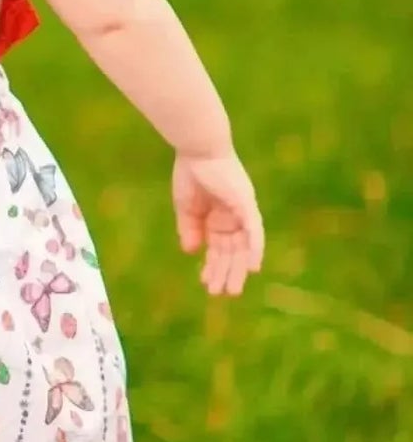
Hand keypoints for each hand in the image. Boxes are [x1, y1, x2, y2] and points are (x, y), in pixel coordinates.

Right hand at [172, 151, 263, 295]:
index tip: (204, 281)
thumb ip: (190, 229)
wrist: (196, 148)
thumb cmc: (191, 172)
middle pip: (232, 251)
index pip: (218, 247)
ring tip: (231, 289)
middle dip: (225, 272)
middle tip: (219, 293)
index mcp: (219, 217)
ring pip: (244, 246)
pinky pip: (254, 231)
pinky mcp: (246, 204)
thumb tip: (191, 252)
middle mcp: (234, 217)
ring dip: (238, 268)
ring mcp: (243, 211)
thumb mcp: (186, 207)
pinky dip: (255, 249)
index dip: (212, 265)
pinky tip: (252, 268)